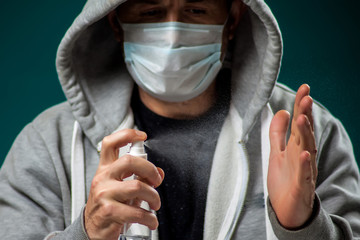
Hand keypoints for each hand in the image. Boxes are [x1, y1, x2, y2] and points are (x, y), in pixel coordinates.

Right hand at [84, 129, 163, 239]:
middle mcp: (103, 178)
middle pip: (129, 161)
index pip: (110, 143)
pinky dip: (150, 218)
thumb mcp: (122, 188)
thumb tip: (160, 172)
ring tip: (155, 205)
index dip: (127, 134)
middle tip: (156, 181)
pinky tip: (151, 220)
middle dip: (150, 170)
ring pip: (138, 186)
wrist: (92, 230)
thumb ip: (141, 178)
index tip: (142, 136)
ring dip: (154, 197)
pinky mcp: (109, 212)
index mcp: (105, 169)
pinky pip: (137, 212)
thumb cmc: (108, 205)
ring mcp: (104, 195)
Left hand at [267, 84, 317, 228]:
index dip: (301, 106)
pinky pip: (304, 174)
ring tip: (301, 118)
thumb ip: (277, 133)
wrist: (287, 210)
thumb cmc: (284, 180)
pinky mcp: (301, 186)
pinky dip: (304, 163)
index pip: (301, 122)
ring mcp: (304, 170)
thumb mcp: (276, 152)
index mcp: (296, 146)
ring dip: (305, 134)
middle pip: (305, 132)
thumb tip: (281, 111)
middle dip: (305, 115)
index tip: (304, 88)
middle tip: (305, 97)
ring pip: (306, 149)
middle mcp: (303, 155)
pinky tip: (304, 153)